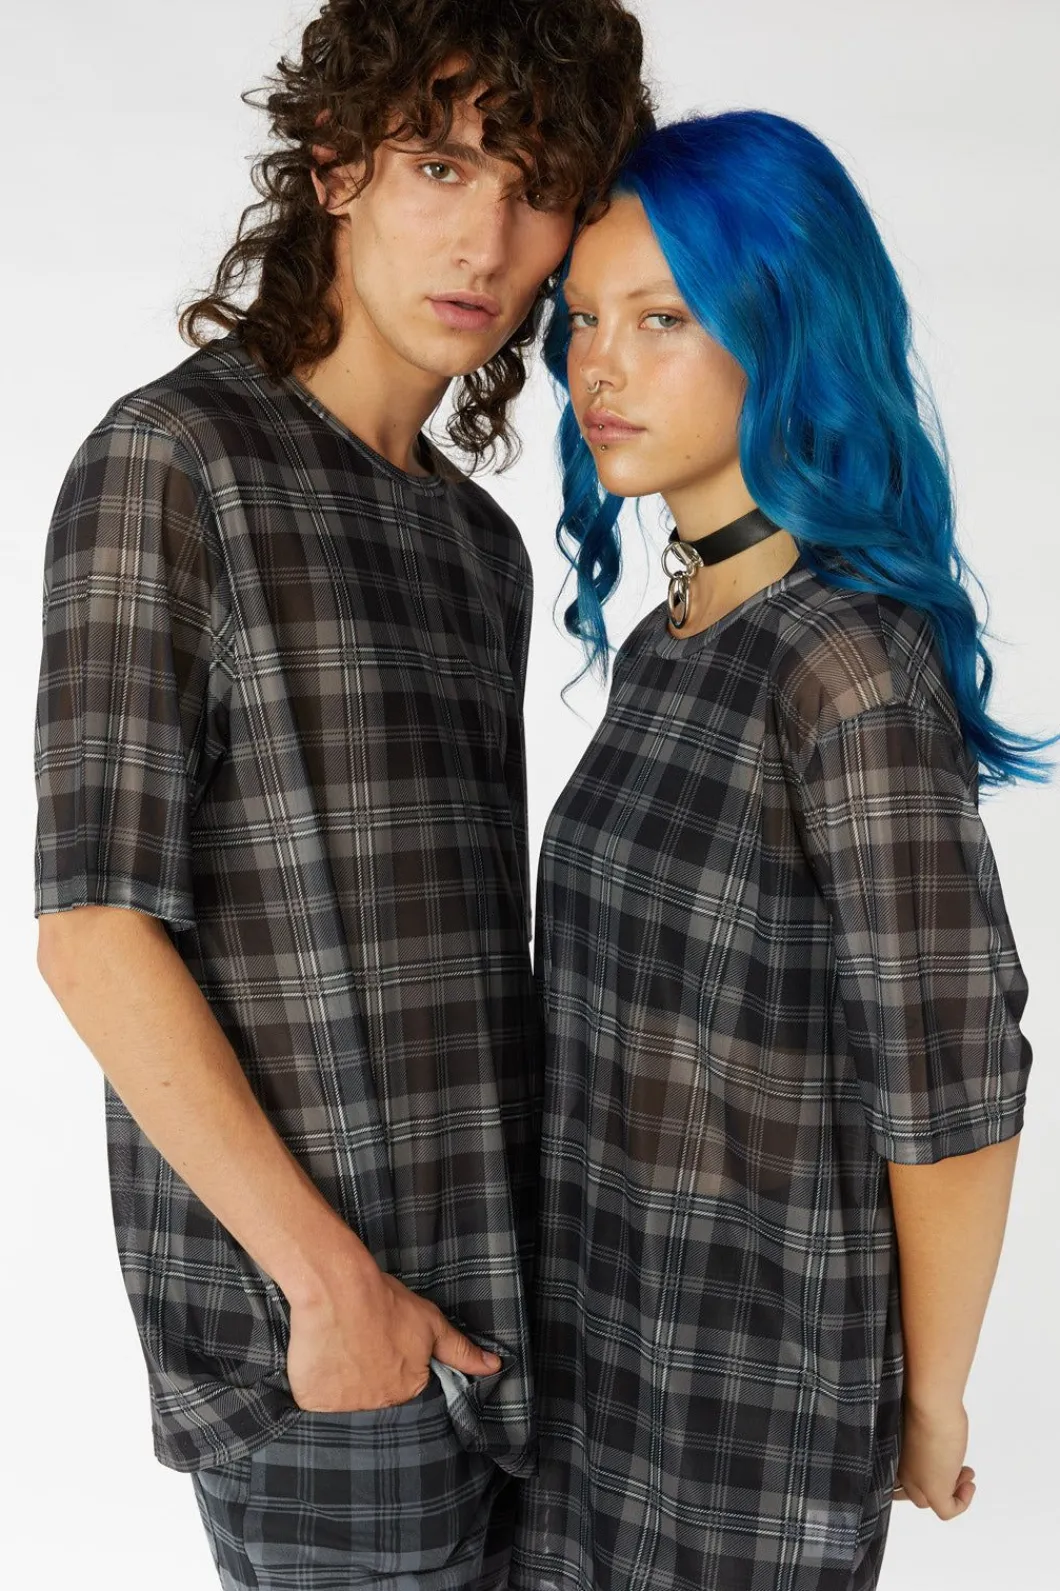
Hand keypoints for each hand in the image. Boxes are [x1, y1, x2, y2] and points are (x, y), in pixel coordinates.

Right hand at [286, 1256, 500, 1413]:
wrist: (337, 1289)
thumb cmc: (385, 1302)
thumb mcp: (429, 1323)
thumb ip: (461, 1351)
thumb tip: (495, 1367)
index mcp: (408, 1391)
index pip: (407, 1397)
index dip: (395, 1375)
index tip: (384, 1356)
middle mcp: (378, 1407)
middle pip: (376, 1404)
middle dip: (370, 1385)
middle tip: (360, 1355)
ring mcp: (344, 1409)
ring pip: (345, 1408)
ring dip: (344, 1390)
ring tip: (340, 1356)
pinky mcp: (313, 1403)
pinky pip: (315, 1407)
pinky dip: (317, 1392)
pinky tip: (321, 1366)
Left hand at [894, 1397, 975, 1519]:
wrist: (932, 1404)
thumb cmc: (927, 1403)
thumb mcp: (920, 1423)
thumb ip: (920, 1438)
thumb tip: (932, 1444)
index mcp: (892, 1454)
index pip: (896, 1479)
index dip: (921, 1474)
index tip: (942, 1463)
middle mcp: (900, 1471)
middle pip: (913, 1492)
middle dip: (937, 1482)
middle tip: (957, 1469)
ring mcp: (916, 1483)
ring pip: (928, 1502)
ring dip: (951, 1490)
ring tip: (965, 1472)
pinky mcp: (934, 1492)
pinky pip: (946, 1511)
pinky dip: (961, 1503)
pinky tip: (969, 1484)